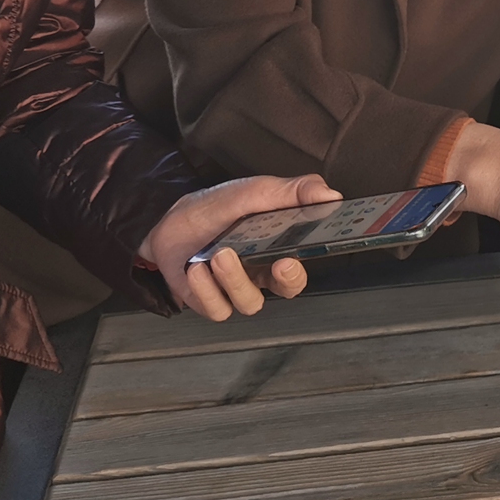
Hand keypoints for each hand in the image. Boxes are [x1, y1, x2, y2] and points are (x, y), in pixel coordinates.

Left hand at [140, 173, 341, 320]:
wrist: (168, 222)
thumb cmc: (214, 208)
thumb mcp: (253, 191)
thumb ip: (292, 191)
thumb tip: (331, 194)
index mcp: (278, 246)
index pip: (303, 264)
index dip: (303, 268)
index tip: (292, 258)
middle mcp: (262, 271)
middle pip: (288, 289)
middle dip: (286, 280)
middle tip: (278, 263)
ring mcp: (236, 289)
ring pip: (250, 302)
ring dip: (235, 279)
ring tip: (219, 255)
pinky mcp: (211, 301)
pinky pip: (217, 308)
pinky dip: (206, 289)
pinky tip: (197, 269)